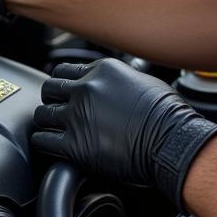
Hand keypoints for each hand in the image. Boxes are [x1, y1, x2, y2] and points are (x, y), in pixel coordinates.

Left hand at [31, 59, 216, 213]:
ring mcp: (78, 117)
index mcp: (101, 71)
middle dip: (52, 100)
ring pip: (42, 115)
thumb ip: (116, 80)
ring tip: (53, 129)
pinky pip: (43, 141)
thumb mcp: (142, 81)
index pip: (64, 71)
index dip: (63, 84)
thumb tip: (110, 85)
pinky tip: (50, 145)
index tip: (64, 93)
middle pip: (49, 89)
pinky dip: (43, 143)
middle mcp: (86, 89)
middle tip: (57, 111)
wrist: (174, 143)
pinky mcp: (75, 145)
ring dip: (46, 122)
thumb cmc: (168, 115)